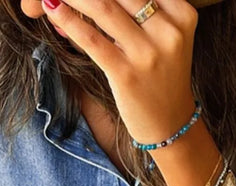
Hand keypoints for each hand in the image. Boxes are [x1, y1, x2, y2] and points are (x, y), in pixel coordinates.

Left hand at [41, 0, 197, 144]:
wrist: (170, 124)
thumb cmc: (161, 76)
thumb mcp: (165, 36)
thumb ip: (140, 10)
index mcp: (182, 14)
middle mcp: (168, 30)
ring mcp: (148, 54)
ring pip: (103, 7)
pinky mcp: (126, 75)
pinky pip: (92, 40)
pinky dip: (68, 20)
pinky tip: (52, 8)